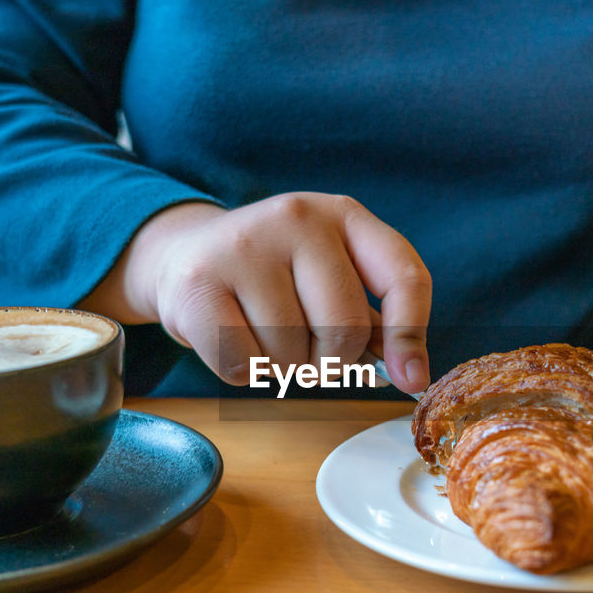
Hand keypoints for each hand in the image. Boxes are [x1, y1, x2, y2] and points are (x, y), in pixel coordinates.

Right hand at [81, 193, 431, 392]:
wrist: (182, 255)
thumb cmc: (274, 278)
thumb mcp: (329, 277)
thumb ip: (374, 322)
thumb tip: (410, 374)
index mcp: (344, 215)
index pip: (403, 275)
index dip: (410, 335)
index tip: (409, 377)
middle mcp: (297, 218)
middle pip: (344, 330)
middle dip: (331, 359)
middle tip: (306, 346)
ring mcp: (244, 246)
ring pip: (292, 353)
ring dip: (282, 365)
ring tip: (261, 331)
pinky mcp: (197, 283)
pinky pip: (243, 365)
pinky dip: (244, 371)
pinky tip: (232, 337)